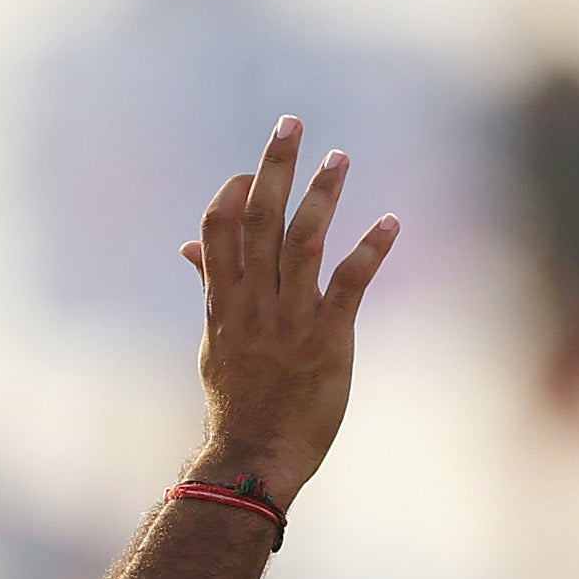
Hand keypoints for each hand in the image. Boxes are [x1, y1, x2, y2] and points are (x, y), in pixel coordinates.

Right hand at [182, 116, 397, 493]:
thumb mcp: (214, 341)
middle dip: (276, 166)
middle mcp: (253, 301)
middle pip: (260, 218)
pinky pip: (349, 283)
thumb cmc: (236, 402)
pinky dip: (370, 247)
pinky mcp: (327, 339)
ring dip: (323, 194)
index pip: (220, 227)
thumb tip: (189, 246)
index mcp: (224, 300)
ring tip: (340, 157)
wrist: (255, 456)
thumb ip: (210, 287)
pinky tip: (389, 220)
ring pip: (304, 240)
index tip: (254, 167)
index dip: (235, 190)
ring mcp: (289, 318)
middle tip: (292, 122)